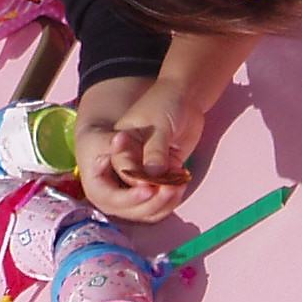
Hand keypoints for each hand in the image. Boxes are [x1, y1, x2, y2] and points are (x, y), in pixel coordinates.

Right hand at [73, 77, 191, 222]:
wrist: (183, 98)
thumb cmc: (164, 104)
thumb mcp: (158, 123)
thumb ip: (154, 149)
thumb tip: (153, 175)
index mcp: (117, 151)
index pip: (117, 180)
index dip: (131, 191)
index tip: (149, 189)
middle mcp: (127, 166)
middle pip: (129, 200)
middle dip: (148, 202)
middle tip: (167, 190)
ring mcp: (144, 174)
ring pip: (146, 204)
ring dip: (162, 203)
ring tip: (176, 187)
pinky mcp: (161, 177)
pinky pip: (162, 198)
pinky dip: (171, 199)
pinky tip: (181, 186)